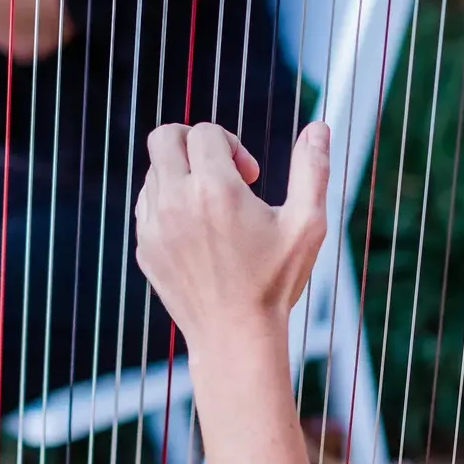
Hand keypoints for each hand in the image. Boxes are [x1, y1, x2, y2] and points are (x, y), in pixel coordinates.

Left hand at [135, 122, 329, 344]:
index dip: (233, 144)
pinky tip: (198, 228)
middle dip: (193, 141)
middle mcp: (175, 201)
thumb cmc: (274, 282)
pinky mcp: (145, 247)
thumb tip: (318, 127)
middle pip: (164, 137)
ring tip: (214, 207)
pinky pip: (147, 204)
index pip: (206, 132)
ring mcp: (153, 226)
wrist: (235, 337)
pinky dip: (168, 202)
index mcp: (214, 189)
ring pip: (155, 171)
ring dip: (182, 174)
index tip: (251, 176)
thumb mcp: (306, 225)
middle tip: (219, 169)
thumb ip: (312, 170)